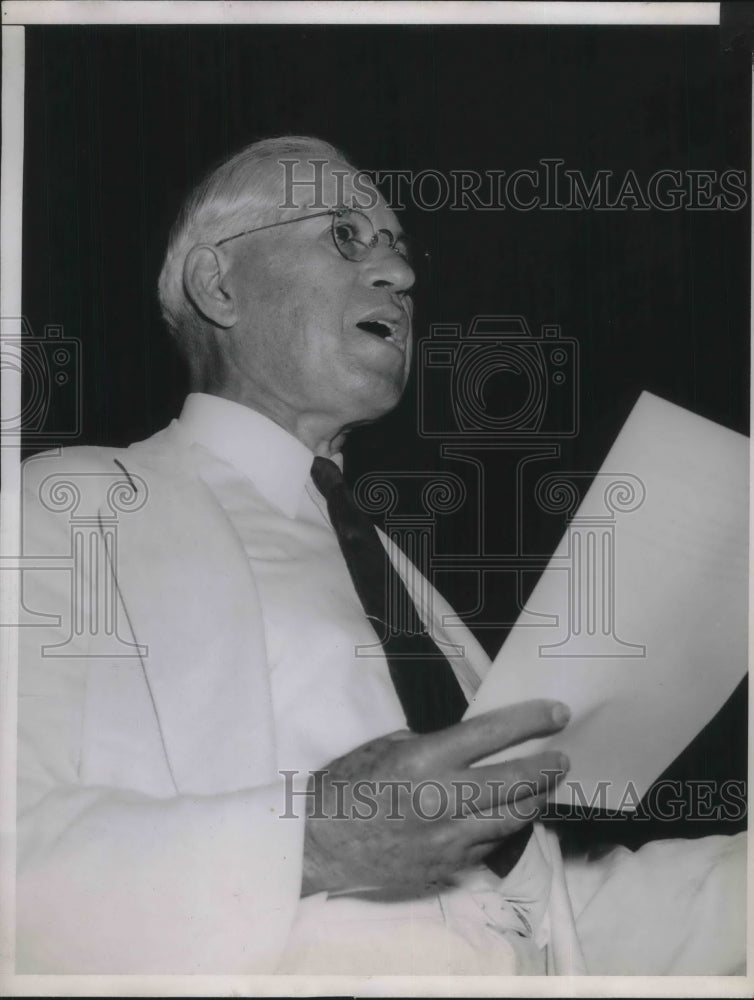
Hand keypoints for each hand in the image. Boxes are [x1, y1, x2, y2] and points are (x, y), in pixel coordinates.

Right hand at [301, 699, 569, 894]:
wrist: (316, 845)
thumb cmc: (344, 786)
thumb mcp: (384, 747)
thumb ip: (430, 746)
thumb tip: (466, 748)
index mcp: (424, 759)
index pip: (492, 733)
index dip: (532, 720)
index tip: (558, 714)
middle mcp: (442, 799)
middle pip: (516, 782)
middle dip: (547, 767)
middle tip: (561, 759)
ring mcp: (447, 839)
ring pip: (512, 819)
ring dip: (534, 800)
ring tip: (544, 788)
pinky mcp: (446, 867)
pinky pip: (488, 845)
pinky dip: (502, 828)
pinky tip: (506, 817)